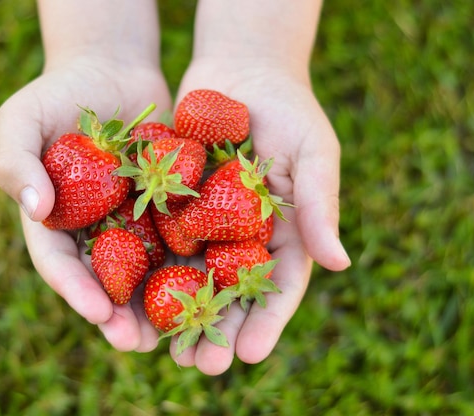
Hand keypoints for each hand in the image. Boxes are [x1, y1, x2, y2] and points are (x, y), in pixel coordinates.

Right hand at [0, 56, 170, 351]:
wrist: (110, 68)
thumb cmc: (56, 93)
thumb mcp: (21, 120)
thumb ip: (16, 163)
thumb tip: (35, 210)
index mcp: (56, 222)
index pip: (60, 264)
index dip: (76, 290)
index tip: (97, 312)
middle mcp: (95, 229)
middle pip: (105, 280)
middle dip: (120, 315)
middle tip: (138, 343)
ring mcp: (132, 220)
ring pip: (146, 270)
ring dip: (159, 305)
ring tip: (175, 334)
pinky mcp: (168, 205)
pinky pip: (180, 235)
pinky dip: (192, 261)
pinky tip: (210, 286)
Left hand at [168, 57, 350, 374]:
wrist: (242, 66)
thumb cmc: (289, 108)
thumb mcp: (313, 154)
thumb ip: (320, 207)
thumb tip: (341, 264)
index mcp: (283, 232)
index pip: (277, 286)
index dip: (266, 322)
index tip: (250, 354)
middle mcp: (243, 235)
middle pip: (231, 293)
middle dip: (219, 330)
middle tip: (202, 366)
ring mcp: (206, 222)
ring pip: (192, 276)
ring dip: (179, 314)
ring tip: (166, 350)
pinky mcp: (173, 203)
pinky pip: (159, 240)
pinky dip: (148, 269)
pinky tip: (132, 297)